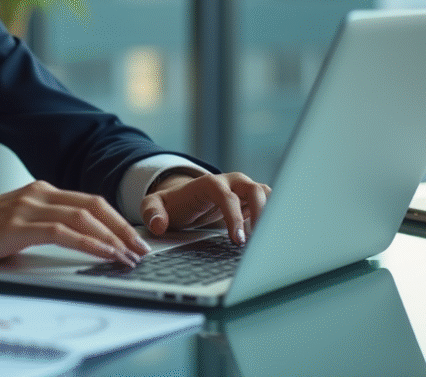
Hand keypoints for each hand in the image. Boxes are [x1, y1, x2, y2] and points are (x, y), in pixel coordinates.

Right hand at [0, 180, 150, 265]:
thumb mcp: (18, 222)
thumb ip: (45, 224)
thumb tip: (80, 241)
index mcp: (40, 191)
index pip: (89, 200)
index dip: (116, 219)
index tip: (134, 238)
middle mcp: (38, 193)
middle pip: (94, 205)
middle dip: (122, 228)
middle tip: (141, 249)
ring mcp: (29, 207)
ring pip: (84, 217)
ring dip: (112, 238)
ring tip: (129, 256)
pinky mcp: (20, 225)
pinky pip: (65, 232)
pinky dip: (91, 243)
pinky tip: (105, 254)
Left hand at [141, 172, 270, 245]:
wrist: (185, 201)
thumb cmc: (173, 205)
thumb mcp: (154, 206)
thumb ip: (152, 213)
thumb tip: (158, 225)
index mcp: (209, 183)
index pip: (225, 195)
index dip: (233, 216)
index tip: (237, 238)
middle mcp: (231, 182)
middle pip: (254, 190)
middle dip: (260, 213)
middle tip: (257, 242)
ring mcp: (243, 189)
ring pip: (267, 194)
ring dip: (271, 214)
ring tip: (267, 240)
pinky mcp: (252, 200)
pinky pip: (271, 203)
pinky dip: (273, 217)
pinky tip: (268, 237)